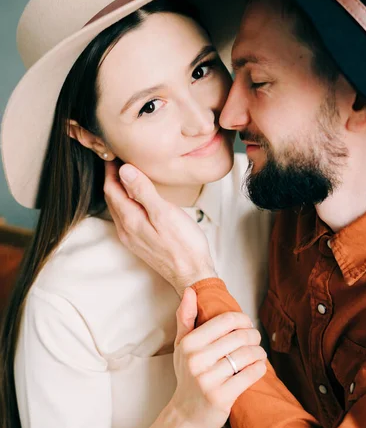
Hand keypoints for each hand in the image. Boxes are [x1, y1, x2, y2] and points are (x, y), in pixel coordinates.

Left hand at [104, 161, 216, 294]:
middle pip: (112, 198)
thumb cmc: (184, 245)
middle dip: (112, 178)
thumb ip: (143, 191)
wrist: (192, 274)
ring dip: (119, 190)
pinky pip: (127, 217)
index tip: (114, 153)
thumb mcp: (164, 214)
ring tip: (127, 174)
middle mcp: (126, 230)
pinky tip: (138, 199)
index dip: (110, 170)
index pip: (111, 189)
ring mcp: (132, 238)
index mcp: (130, 220)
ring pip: (118, 208)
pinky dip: (127, 202)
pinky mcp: (141, 242)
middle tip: (117, 159)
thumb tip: (124, 170)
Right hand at [168, 288, 266, 427]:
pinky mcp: (221, 397)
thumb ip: (185, 318)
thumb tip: (190, 291)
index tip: (247, 325)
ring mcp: (208, 380)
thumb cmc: (187, 376)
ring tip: (258, 354)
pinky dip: (259, 368)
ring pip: (248, 355)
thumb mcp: (181, 346)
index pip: (226, 321)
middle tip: (255, 339)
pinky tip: (257, 367)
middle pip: (240, 336)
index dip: (243, 320)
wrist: (185, 415)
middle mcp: (196, 360)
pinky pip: (250, 374)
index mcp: (189, 344)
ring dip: (259, 352)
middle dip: (253, 335)